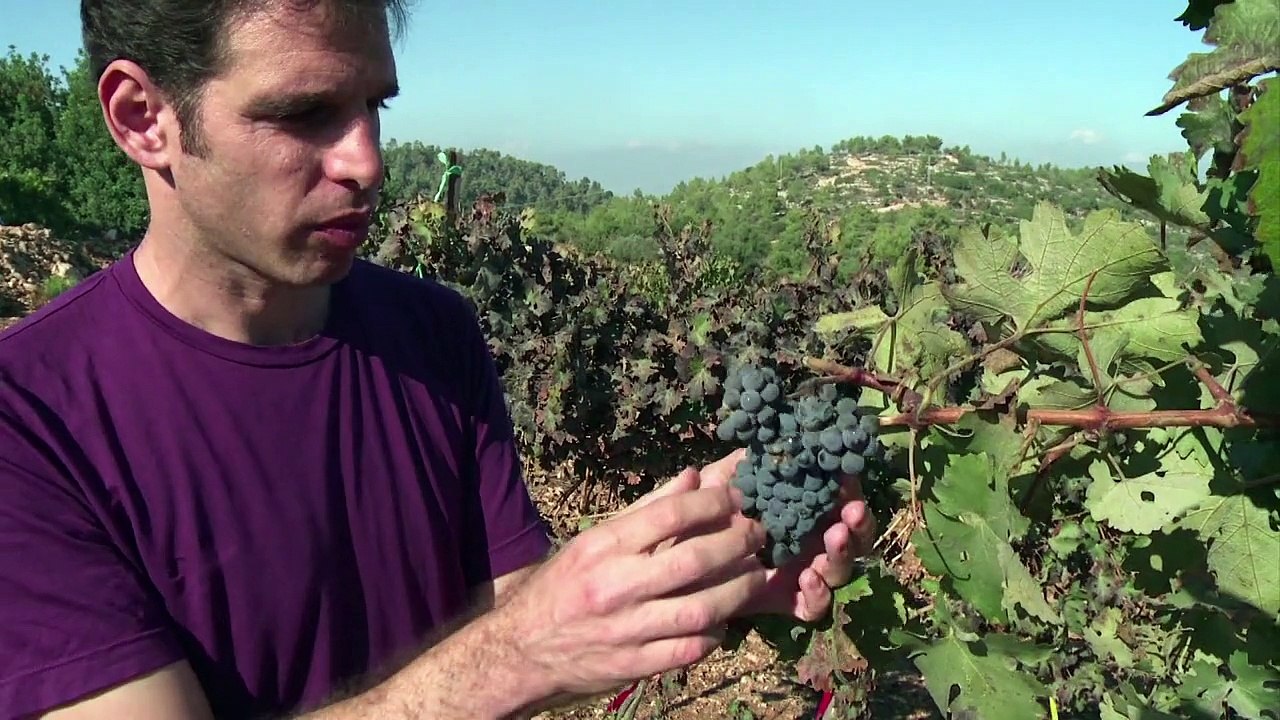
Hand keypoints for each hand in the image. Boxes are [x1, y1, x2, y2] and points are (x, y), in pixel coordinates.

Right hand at [497, 468, 769, 699]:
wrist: (521, 650)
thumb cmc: (563, 585)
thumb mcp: (593, 541)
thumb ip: (646, 509)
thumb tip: (693, 477)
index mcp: (603, 547)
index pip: (670, 514)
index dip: (713, 502)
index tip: (738, 497)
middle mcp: (615, 587)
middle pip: (694, 559)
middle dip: (738, 542)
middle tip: (760, 533)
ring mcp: (627, 630)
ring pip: (701, 609)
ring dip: (739, 590)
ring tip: (756, 574)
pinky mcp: (635, 666)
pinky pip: (690, 649)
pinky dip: (715, 634)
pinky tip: (723, 619)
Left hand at [698, 448, 877, 621]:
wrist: (669, 558)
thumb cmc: (694, 514)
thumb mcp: (715, 483)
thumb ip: (739, 464)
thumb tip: (766, 442)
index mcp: (797, 510)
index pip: (836, 500)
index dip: (849, 491)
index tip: (847, 479)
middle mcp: (805, 540)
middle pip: (849, 537)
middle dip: (858, 525)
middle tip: (852, 512)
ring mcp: (798, 573)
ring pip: (837, 569)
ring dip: (842, 553)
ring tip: (835, 538)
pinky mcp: (784, 601)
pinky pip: (813, 606)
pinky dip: (818, 594)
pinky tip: (808, 578)